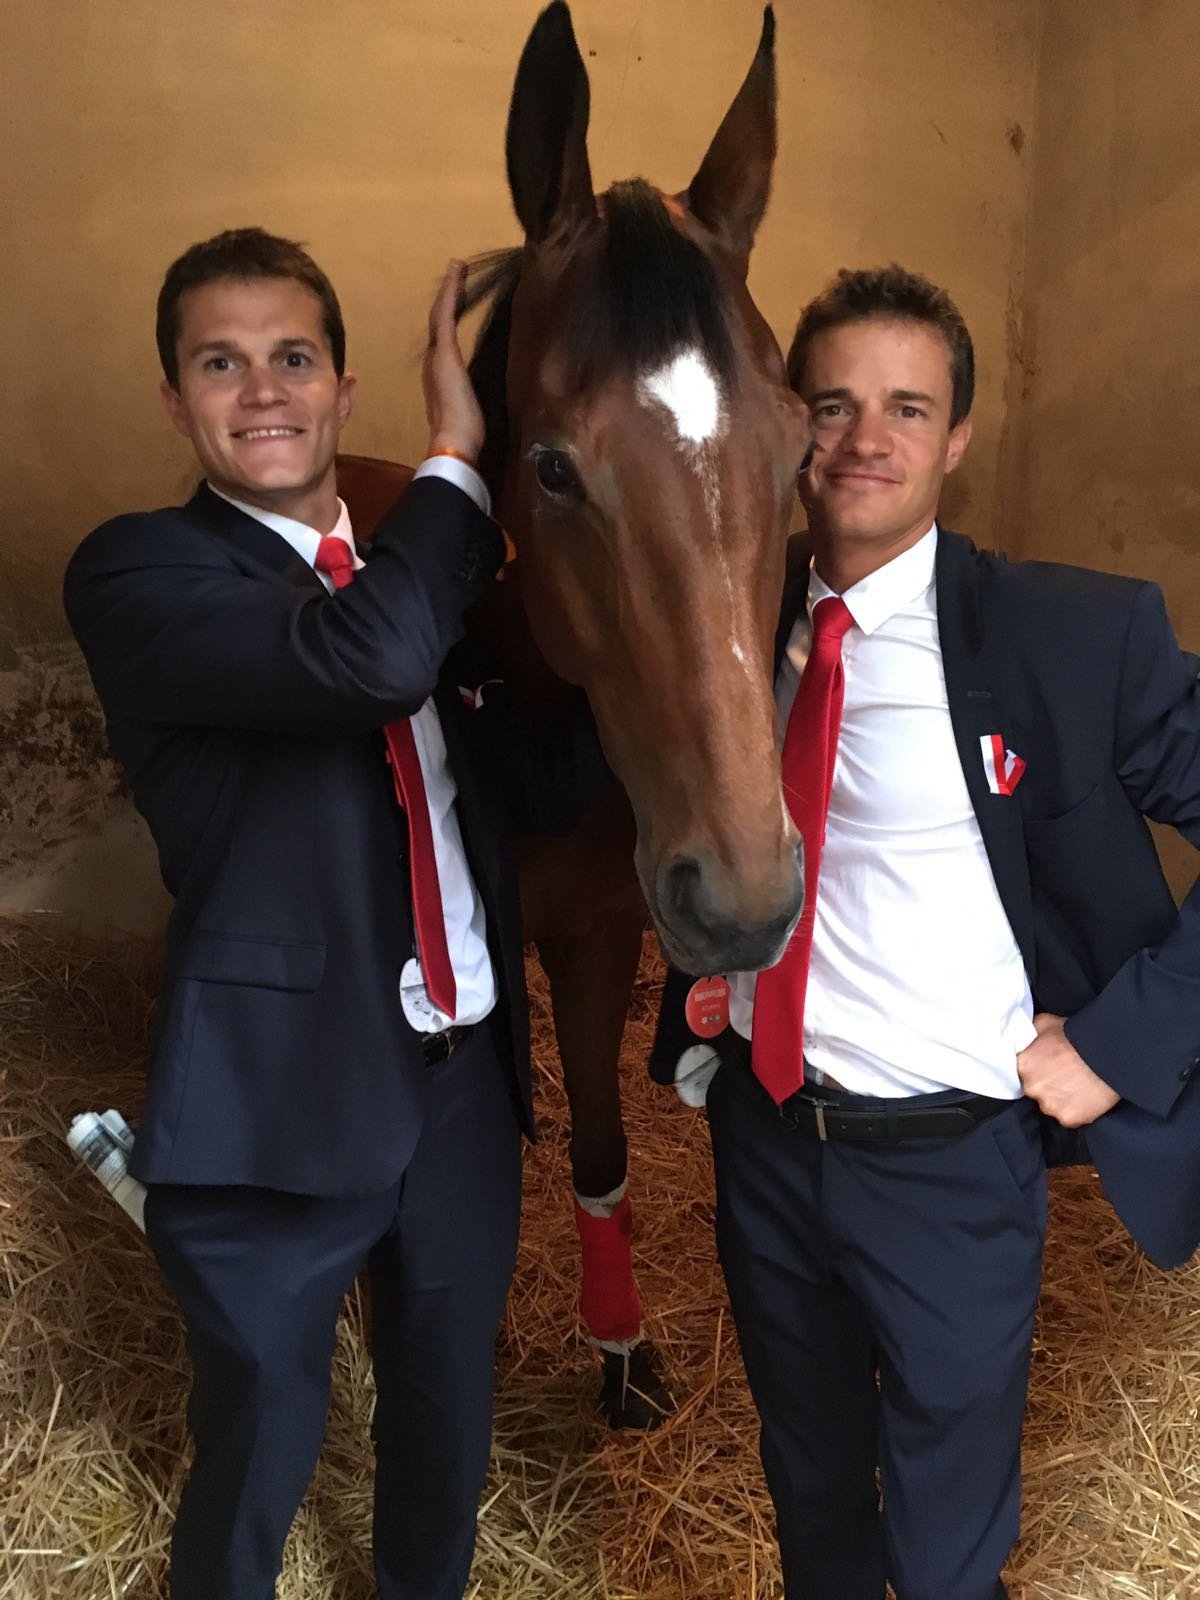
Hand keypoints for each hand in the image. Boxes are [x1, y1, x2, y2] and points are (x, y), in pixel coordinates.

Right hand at [422, 259, 484, 464]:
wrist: (454, 443)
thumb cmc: (465, 436)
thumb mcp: (473, 410)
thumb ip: (473, 399)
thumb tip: (485, 401)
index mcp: (440, 376)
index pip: (445, 340)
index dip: (450, 318)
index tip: (458, 301)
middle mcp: (433, 362)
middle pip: (440, 322)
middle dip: (448, 298)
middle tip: (456, 274)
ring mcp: (437, 356)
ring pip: (442, 313)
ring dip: (450, 288)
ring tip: (457, 266)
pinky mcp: (445, 352)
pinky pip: (446, 314)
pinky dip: (452, 291)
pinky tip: (457, 272)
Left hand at [1016, 1013, 1118, 1126]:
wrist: (1108, 1053)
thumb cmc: (1077, 1035)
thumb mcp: (1045, 1023)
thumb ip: (1029, 1033)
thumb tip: (1025, 1038)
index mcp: (1024, 1064)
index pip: (1023, 1071)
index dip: (1037, 1068)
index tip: (1048, 1065)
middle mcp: (1032, 1087)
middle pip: (1036, 1089)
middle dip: (1047, 1083)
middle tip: (1065, 1075)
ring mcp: (1049, 1105)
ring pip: (1051, 1105)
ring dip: (1061, 1098)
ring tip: (1078, 1085)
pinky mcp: (1068, 1118)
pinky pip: (1068, 1117)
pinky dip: (1076, 1110)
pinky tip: (1085, 1097)